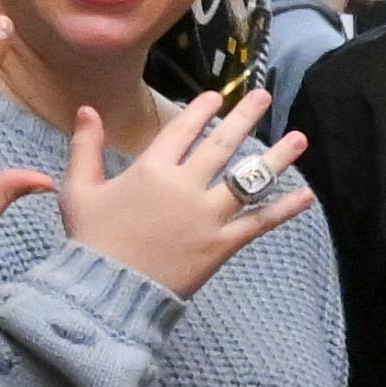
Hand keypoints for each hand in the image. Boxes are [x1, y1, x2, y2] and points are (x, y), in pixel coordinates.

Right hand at [58, 78, 306, 297]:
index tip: (217, 96)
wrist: (107, 290)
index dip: (202, 110)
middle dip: (245, 117)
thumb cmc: (91, 240)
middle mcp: (185, 186)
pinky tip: (306, 195)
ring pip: (248, 180)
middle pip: (222, 145)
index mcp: (151, 170)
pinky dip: (284, 209)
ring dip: (277, 158)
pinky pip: (259, 222)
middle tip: (264, 97)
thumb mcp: (78, 190)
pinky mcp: (222, 244)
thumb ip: (85, 147)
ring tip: (300, 138)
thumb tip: (87, 109)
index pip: (182, 129)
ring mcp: (207, 215)